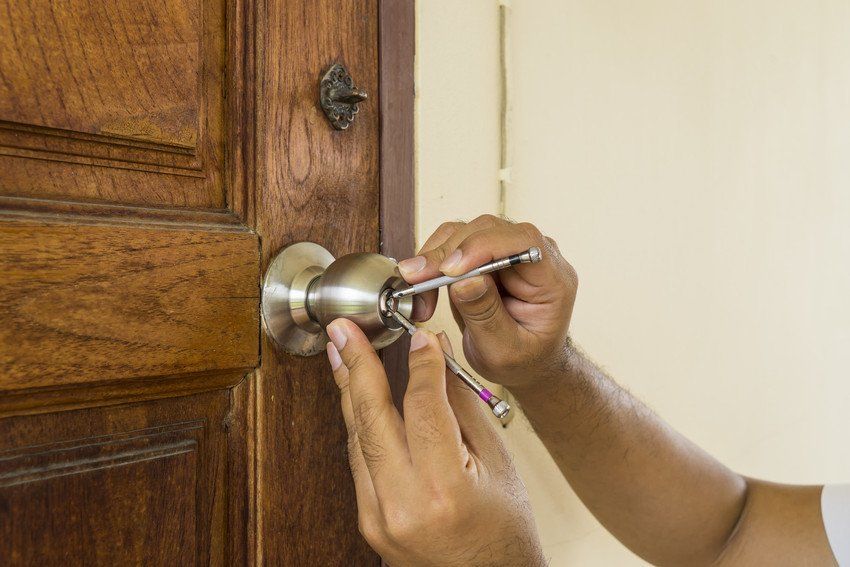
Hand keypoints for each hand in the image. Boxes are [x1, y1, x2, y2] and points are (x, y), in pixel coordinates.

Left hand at [325, 318, 544, 566]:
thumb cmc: (506, 532)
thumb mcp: (498, 462)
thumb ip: (462, 405)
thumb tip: (437, 357)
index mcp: (444, 489)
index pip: (422, 406)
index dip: (419, 365)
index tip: (419, 337)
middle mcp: (402, 505)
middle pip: (372, 419)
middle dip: (357, 366)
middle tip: (344, 330)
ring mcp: (378, 519)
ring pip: (358, 439)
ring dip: (351, 392)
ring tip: (344, 354)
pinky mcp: (369, 524)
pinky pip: (359, 463)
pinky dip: (361, 426)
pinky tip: (359, 399)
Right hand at [398, 215, 576, 388]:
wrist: (525, 364)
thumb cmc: (523, 359)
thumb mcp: (504, 349)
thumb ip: (486, 315)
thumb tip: (463, 281)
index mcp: (552, 279)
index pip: (522, 242)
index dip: (483, 246)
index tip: (450, 270)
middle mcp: (533, 256)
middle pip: (487, 230)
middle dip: (447, 253)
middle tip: (415, 280)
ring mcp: (508, 251)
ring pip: (464, 232)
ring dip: (433, 258)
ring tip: (415, 290)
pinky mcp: (485, 255)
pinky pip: (452, 244)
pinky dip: (432, 263)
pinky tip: (421, 287)